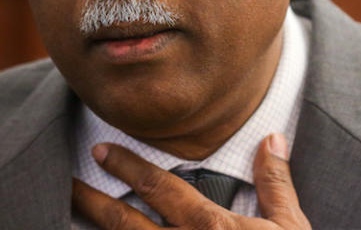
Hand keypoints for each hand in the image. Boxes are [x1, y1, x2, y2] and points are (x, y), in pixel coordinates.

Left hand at [71, 133, 311, 228]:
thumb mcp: (290, 228)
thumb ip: (274, 183)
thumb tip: (271, 139)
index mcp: (210, 228)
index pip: (157, 187)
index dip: (126, 166)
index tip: (103, 152)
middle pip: (123, 223)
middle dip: (92, 200)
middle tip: (70, 181)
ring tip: (71, 220)